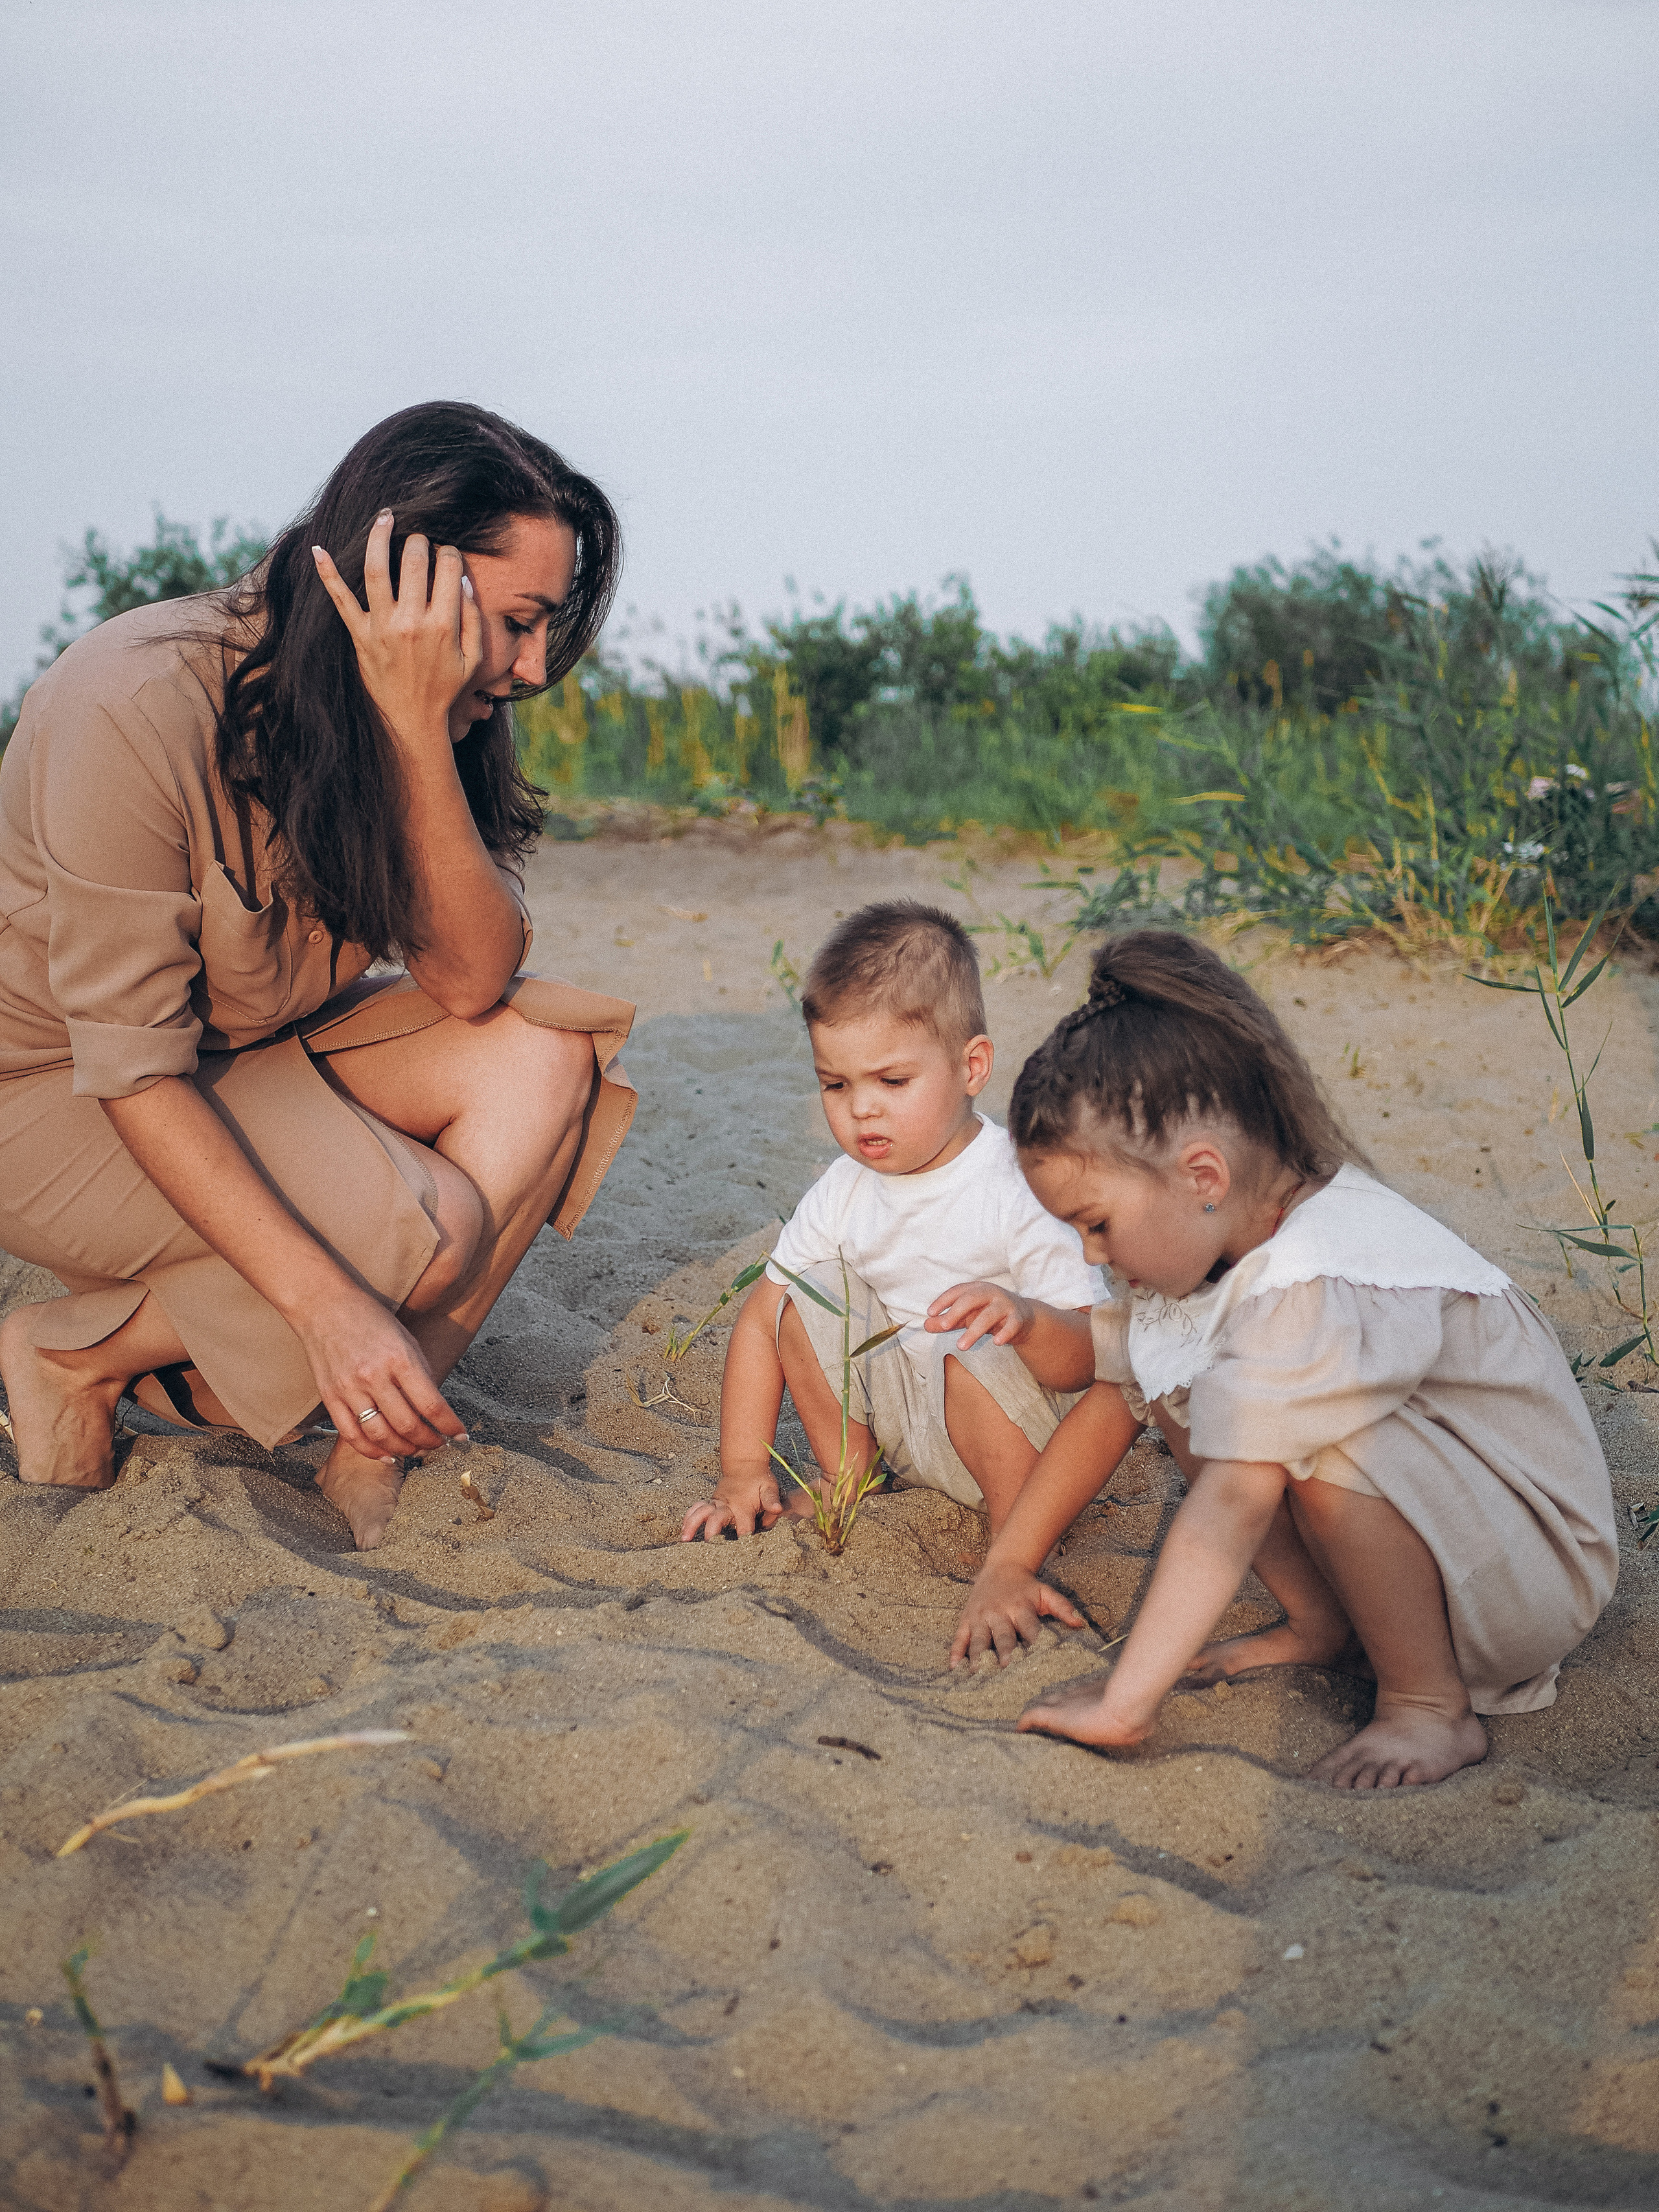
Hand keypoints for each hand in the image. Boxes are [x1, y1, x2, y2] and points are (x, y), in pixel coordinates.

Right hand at [296, 1285, 468, 1461]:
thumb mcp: (406, 1339)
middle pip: (407, 1426)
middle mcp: (374, 1376)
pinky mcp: (330, 1396)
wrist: (324, 1305)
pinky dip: (371, 1451)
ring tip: (415, 1450)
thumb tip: (435, 1409)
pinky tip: (386, 1456)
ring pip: (380, 1435)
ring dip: (403, 1450)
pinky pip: (351, 1434)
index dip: (450, 1426)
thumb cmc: (370, 1319)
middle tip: (439, 1445)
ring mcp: (349, 1389)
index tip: (460, 1437)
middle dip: (429, 1442)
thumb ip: (421, 1373)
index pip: (431, 1405)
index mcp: (400, 1359)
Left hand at [312, 510, 482, 753]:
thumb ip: (472, 621)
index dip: (450, 554)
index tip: (448, 555)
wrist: (410, 721)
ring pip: (376, 569)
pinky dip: (326, 573)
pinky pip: (339, 600)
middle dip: (419, 541)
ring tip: (384, 518)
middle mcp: (411, 621)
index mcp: (443, 625)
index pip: (448, 570)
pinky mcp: (359, 636)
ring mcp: (382, 627)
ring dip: (379, 537)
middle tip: (419, 539)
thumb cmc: (444, 689)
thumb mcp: (472, 660)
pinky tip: (317, 549)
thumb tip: (463, 584)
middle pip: (414, 561)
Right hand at [681, 1466, 790, 1540]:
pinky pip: (696, 1508)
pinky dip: (688, 1517)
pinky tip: (683, 1529)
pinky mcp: (711, 1501)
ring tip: (684, 1539)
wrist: (745, 1465)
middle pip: (717, 1519)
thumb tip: (777, 1509)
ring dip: (692, 1524)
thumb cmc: (759, 1480)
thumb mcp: (769, 1487)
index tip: (741, 1556)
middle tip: (707, 1545)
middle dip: (712, 1531)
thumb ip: (771, 1499)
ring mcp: (717, 1502)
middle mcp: (727, 1505)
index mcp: (743, 1506)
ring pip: (701, 1512)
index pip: (743, 1527)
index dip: (743, 1540)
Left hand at [925, 1280, 1032, 1350]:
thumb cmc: (988, 1313)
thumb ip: (947, 1321)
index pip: (957, 1291)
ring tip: (961, 1346)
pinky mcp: (1018, 1318)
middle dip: (956, 1312)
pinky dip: (1005, 1333)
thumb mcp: (966, 1316)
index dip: (943, 1300)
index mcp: (976, 1289)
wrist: (1023, 1318)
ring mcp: (1005, 1305)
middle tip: (943, 1325)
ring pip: (989, 1315)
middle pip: (972, 1299)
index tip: (930, 1313)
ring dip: (974, 1331)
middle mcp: (991, 1293)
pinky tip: (997, 1342)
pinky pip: (1012, 1325)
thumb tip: (925, 1325)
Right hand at [949, 1557, 1084, 1666]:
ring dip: (978, 1656)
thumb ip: (1063, 1608)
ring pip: (979, 1638)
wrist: (1002, 1565)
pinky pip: (960, 1636)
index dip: (1033, 1645)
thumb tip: (1080, 1623)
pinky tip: (954, 1667)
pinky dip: (956, 1651)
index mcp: (1021, 1607)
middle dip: (1004, 1652)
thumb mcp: (1046, 1592)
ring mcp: (981, 1616)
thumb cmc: (1026, 1586)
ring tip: (977, 1673)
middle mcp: (999, 1612)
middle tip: (1005, 1670)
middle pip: (1002, 1635)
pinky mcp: (967, 1618)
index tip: (1036, 1662)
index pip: (1029, 1629)